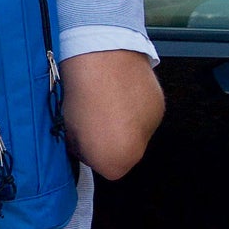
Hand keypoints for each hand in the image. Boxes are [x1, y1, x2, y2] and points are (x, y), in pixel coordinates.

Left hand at [60, 51, 164, 180]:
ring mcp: (151, 128)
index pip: (105, 169)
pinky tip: (121, 92)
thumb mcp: (69, 129)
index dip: (93, 152)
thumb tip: (84, 145)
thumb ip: (81, 147)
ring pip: (136, 133)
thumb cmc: (82, 94)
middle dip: (111, 139)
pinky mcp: (159, 107)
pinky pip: (144, 114)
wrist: (103, 59)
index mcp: (114, 161)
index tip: (84, 137)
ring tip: (107, 101)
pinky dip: (134, 107)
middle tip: (95, 118)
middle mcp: (138, 151)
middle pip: (124, 152)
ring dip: (124, 123)